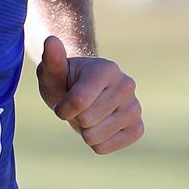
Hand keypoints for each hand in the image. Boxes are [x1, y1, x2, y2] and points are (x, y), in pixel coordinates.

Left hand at [37, 35, 143, 153]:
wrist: (81, 93)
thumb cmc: (64, 80)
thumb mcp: (52, 71)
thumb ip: (51, 59)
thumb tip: (51, 40)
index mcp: (107, 69)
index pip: (79, 101)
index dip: (63, 108)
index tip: (61, 102)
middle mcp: (127, 85)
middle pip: (87, 120)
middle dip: (75, 118)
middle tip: (78, 107)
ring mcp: (135, 107)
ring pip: (95, 136)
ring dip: (84, 131)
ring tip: (88, 115)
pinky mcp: (138, 128)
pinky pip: (106, 148)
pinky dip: (95, 143)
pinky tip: (98, 126)